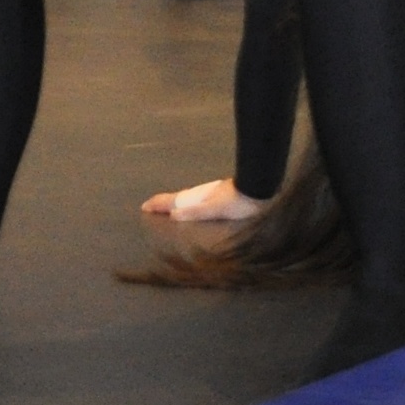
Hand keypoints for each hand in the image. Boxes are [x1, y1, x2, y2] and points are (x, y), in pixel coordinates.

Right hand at [142, 176, 266, 226]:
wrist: (260, 189)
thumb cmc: (239, 201)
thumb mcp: (215, 209)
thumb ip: (196, 211)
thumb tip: (173, 214)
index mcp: (198, 197)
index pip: (174, 200)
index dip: (159, 204)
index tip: (143, 206)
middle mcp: (203, 194)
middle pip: (178, 197)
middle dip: (164, 202)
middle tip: (152, 207)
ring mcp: (212, 195)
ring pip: (188, 198)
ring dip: (176, 203)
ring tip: (169, 209)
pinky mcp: (221, 197)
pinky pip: (198, 201)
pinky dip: (189, 204)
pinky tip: (195, 208)